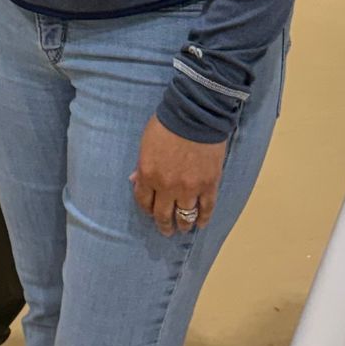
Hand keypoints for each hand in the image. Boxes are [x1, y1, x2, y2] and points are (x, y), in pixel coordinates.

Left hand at [132, 117, 227, 236]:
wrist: (195, 115)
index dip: (147, 209)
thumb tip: (135, 180)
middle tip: (166, 230)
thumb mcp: (146, 143)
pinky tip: (201, 223)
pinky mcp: (209, 185)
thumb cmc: (167, 124)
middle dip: (164, 225)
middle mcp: (167, 187)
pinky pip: (206, 209)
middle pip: (163, 215)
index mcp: (148, 175)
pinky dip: (203, 218)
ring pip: (185, 216)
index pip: (144, 202)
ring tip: (183, 228)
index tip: (151, 212)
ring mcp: (189, 188)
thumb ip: (141, 165)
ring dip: (183, 225)